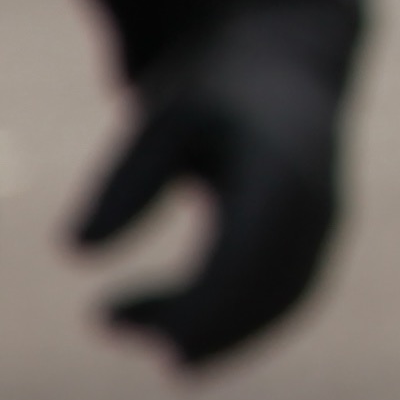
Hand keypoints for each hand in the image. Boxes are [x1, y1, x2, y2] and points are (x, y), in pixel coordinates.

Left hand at [71, 0, 351, 365]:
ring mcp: (325, 227)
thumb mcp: (165, 120)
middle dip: (190, 326)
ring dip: (204, 331)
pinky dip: (226, 324)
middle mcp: (316, 203)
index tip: (110, 317)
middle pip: (263, 292)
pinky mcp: (316, 246)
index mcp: (279, 168)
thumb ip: (127, 180)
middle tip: (102, 319)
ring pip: (275, 304)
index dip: (193, 306)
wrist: (289, 69)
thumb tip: (75, 250)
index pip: (244, 258)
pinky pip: (281, 301)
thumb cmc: (216, 94)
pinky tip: (167, 322)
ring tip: (120, 317)